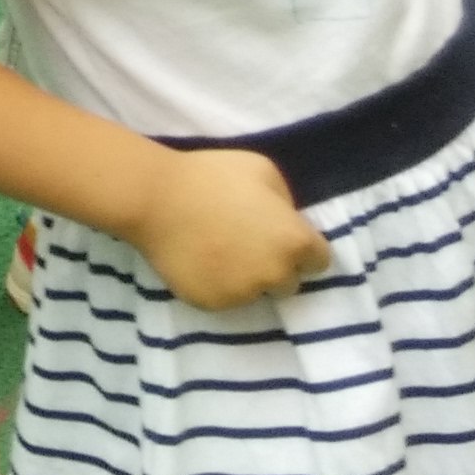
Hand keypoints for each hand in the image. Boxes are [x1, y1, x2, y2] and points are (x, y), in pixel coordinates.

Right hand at [123, 147, 332, 310]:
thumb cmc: (211, 176)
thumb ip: (284, 201)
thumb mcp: (262, 170)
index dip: (302, 249)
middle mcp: (276, 274)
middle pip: (289, 283)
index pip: (319, 261)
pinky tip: (199, 261)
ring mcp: (244, 293)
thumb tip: (283, 218)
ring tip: (218, 253)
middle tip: (247, 246)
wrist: (155, 198)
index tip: (281, 239)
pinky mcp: (213, 303)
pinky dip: (216, 285)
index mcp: (294, 241)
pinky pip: (224, 298)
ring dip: (245, 278)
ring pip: (255, 293)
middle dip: (274, 267)